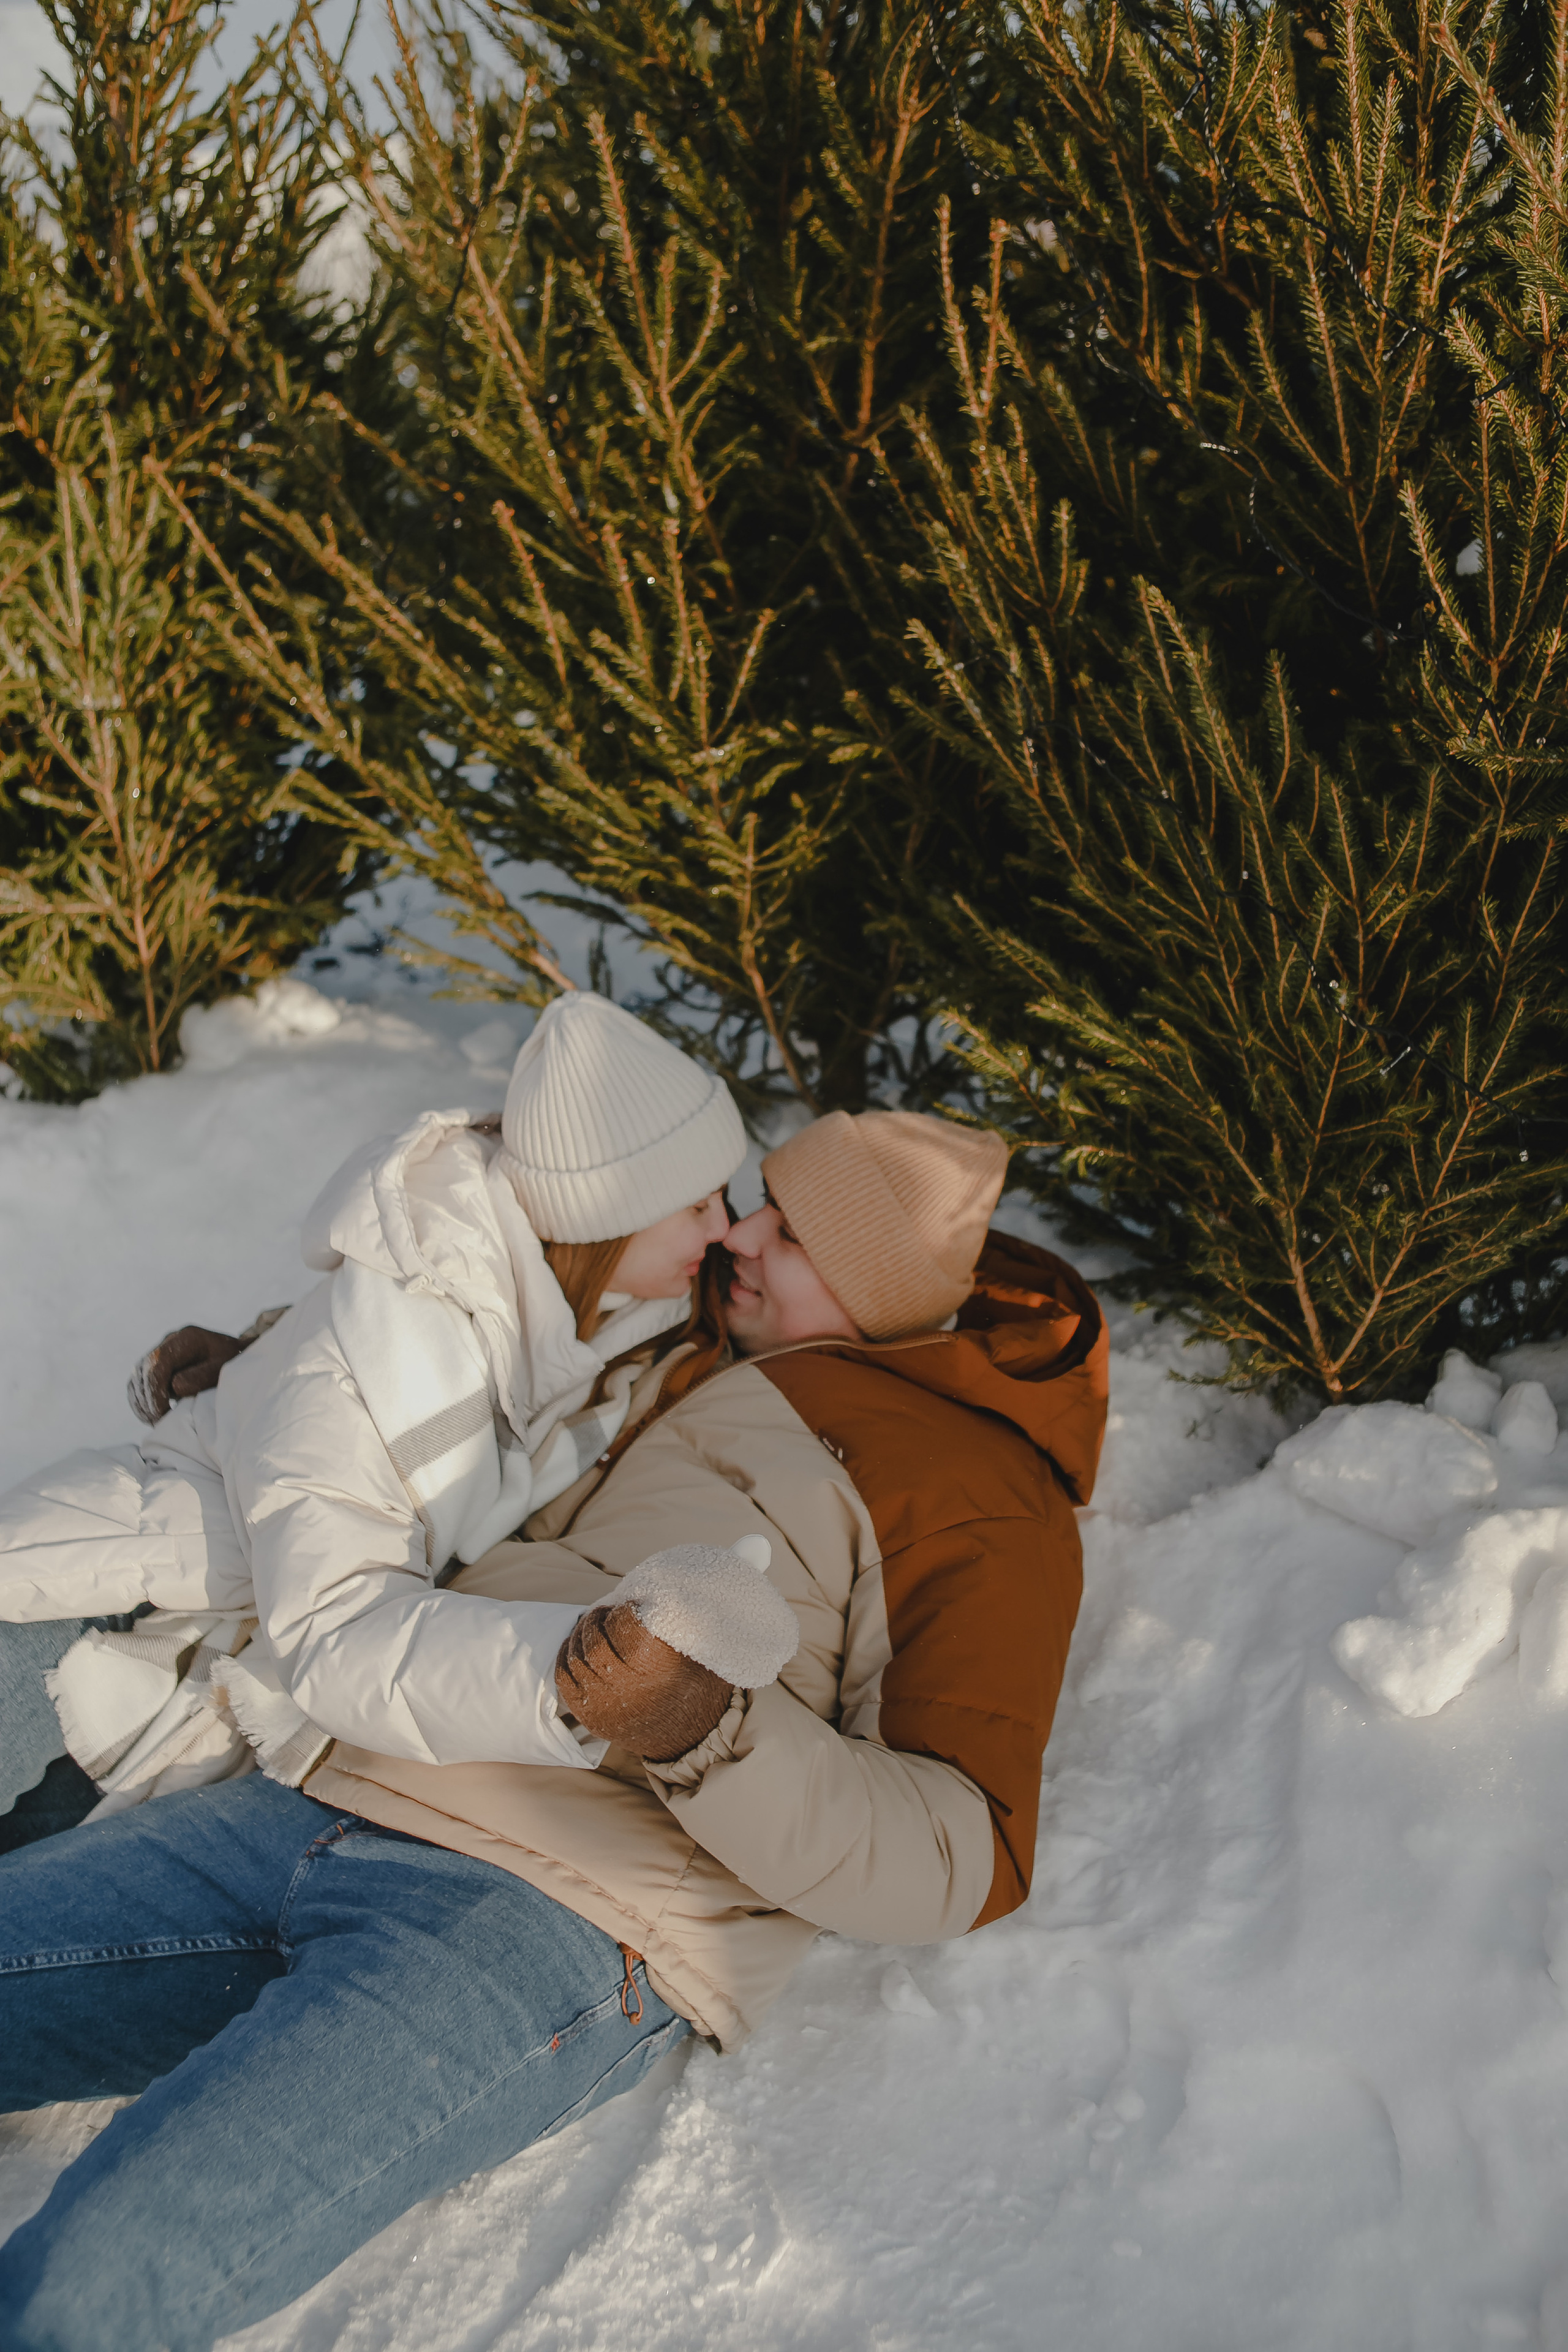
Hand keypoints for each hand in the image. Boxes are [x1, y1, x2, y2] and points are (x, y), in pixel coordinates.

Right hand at [127, 1326, 246, 1425]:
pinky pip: (137, 1383)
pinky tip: (149, 1416)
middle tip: (158, 1422)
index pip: (158, 1363)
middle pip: (144, 1371)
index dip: (156, 1391)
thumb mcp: (222, 1369)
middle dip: (148, 1400)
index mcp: (186, 1338)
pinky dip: (140, 1400)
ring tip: (154, 1421)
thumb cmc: (230, 1364)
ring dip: (142, 1402)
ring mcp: (160, 1351)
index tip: (163, 1413)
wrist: (233, 1356)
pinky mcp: (155, 1364)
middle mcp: (169, 1341)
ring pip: (137, 1378)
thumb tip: (174, 1386)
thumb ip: (200, 1376)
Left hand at [554, 1603, 732, 1762]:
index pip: (621, 1623)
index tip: (630, 1606)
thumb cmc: (697, 1685)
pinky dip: (565, 1657)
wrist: (691, 1738)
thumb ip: (678, 1621)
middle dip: (596, 1620)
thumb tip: (659, 1590)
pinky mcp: (591, 1716)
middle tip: (605, 1612)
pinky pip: (563, 1679)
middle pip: (594, 1641)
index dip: (622, 1610)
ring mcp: (605, 1703)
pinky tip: (575, 1646)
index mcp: (654, 1664)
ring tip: (592, 1627)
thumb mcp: (699, 1649)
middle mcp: (626, 1686)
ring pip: (575, 1658)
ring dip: (580, 1635)